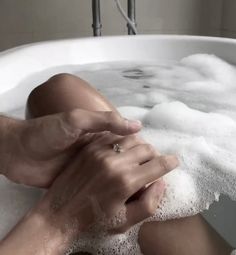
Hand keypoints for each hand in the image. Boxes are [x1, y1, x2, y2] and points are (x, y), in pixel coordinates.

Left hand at [0, 111, 141, 186]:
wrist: (19, 153)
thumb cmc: (47, 132)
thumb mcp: (75, 120)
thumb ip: (103, 121)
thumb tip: (137, 125)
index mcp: (98, 133)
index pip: (127, 139)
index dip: (142, 148)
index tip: (158, 158)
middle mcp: (98, 149)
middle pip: (124, 156)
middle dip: (139, 165)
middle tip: (154, 177)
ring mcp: (90, 165)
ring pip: (115, 171)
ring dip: (128, 178)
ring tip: (145, 188)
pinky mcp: (82, 179)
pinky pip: (102, 183)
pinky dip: (113, 187)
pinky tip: (125, 195)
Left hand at [34, 132, 178, 240]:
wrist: (58, 214)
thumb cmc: (93, 222)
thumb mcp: (124, 222)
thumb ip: (148, 203)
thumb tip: (161, 183)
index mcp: (126, 181)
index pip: (157, 164)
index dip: (170, 161)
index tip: (174, 160)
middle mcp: (115, 163)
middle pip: (146, 148)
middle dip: (155, 154)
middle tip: (153, 162)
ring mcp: (101, 153)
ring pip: (131, 138)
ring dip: (139, 145)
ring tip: (139, 155)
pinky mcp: (89, 149)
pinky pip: (113, 137)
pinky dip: (122, 141)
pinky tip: (122, 150)